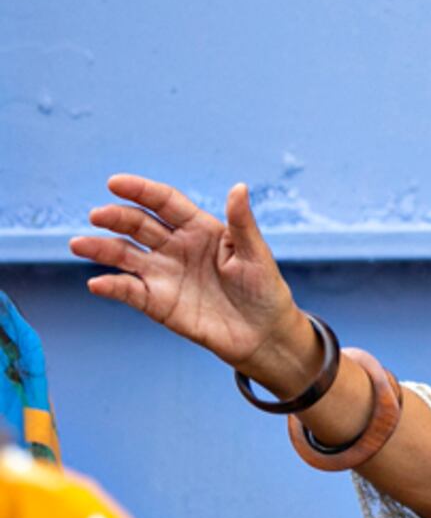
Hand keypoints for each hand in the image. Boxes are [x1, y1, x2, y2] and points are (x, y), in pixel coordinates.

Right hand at [73, 176, 316, 386]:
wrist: (263, 334)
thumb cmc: (264, 289)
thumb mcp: (256, 254)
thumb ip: (242, 223)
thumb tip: (239, 187)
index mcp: (199, 228)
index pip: (164, 203)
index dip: (141, 192)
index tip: (116, 183)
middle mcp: (175, 247)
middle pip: (138, 225)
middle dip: (116, 218)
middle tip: (98, 215)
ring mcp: (163, 273)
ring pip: (124, 254)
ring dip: (100, 248)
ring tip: (79, 244)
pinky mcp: (157, 302)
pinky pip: (129, 290)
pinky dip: (112, 286)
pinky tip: (98, 283)